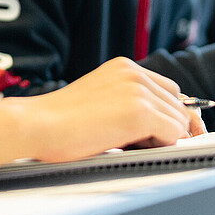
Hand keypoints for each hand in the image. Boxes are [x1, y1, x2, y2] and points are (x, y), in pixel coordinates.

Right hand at [23, 57, 199, 162]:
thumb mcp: (99, 99)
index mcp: (123, 67)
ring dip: (164, 136)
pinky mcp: (139, 112)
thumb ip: (127, 102)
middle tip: (143, 142)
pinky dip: (164, 143)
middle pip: (176, 102)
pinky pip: (174, 132)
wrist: (36, 124)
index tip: (169, 129)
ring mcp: (138, 90)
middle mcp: (134, 73)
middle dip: (168, 124)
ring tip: (131, 144)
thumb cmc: (58, 121)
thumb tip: (160, 124)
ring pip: (178, 118)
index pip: (166, 88)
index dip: (168, 111)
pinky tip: (137, 146)